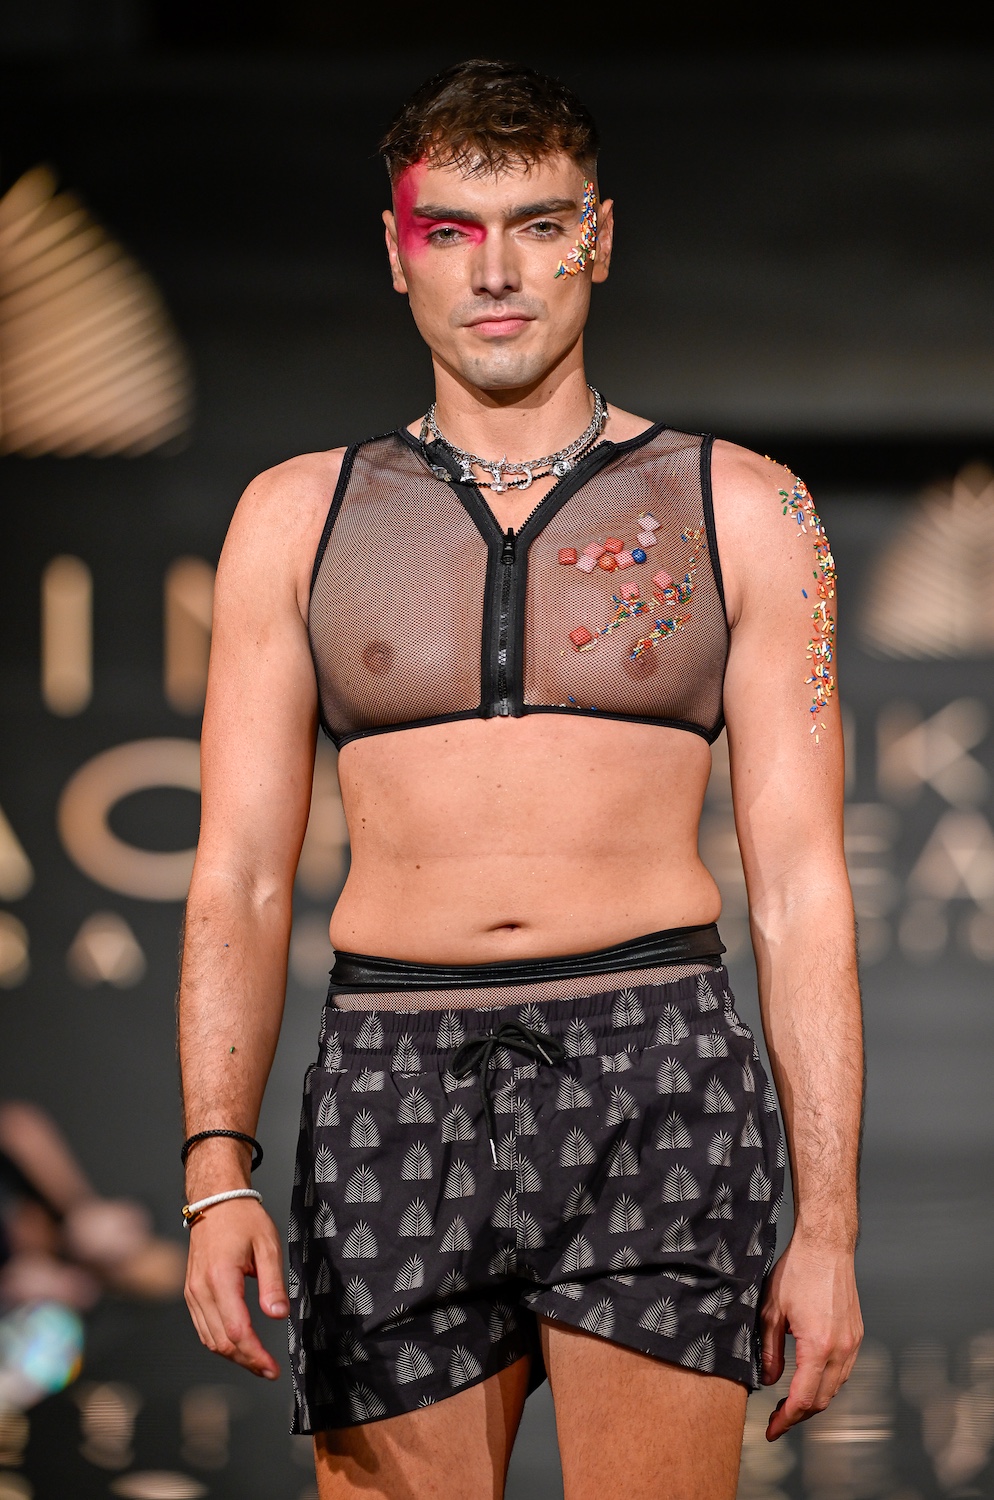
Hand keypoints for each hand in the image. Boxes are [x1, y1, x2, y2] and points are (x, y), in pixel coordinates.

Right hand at [184, 1198, 287, 1378]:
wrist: (215, 1201)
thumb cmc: (243, 1218)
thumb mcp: (267, 1245)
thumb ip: (272, 1283)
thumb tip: (278, 1315)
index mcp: (220, 1277)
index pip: (236, 1330)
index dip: (254, 1354)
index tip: (272, 1367)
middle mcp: (201, 1289)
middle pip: (221, 1341)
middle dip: (247, 1361)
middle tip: (269, 1370)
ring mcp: (192, 1292)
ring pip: (210, 1339)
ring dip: (233, 1356)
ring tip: (258, 1363)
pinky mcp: (191, 1293)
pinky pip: (203, 1328)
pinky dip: (220, 1342)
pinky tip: (239, 1346)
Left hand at [759, 1233, 862, 1440]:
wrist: (826, 1246)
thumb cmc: (799, 1271)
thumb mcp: (772, 1311)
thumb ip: (769, 1350)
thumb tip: (767, 1379)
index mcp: (818, 1347)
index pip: (802, 1399)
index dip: (785, 1420)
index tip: (771, 1430)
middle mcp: (841, 1350)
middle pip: (821, 1400)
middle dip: (798, 1416)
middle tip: (777, 1420)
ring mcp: (852, 1343)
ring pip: (834, 1388)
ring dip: (813, 1401)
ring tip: (789, 1403)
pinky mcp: (855, 1335)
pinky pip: (842, 1371)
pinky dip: (825, 1383)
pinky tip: (809, 1379)